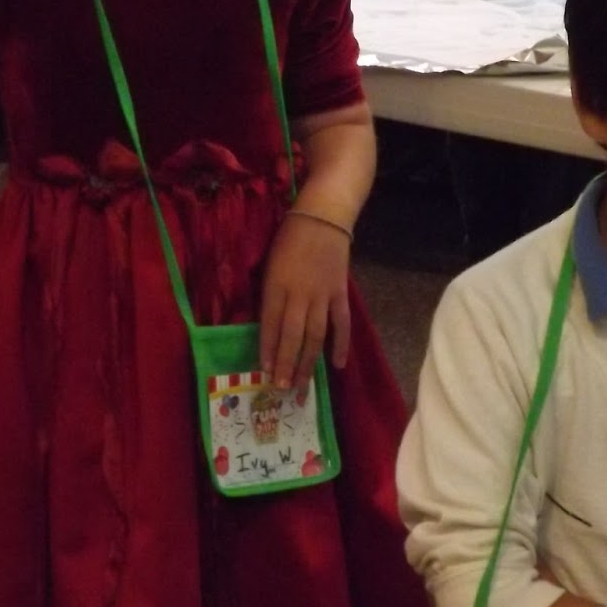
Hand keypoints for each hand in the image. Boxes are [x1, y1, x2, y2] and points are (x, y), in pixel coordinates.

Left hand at [258, 211, 350, 393]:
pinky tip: (338, 365)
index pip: (271, 323)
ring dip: (309, 362)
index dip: (268, 348)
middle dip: (286, 364)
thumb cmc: (289, 239)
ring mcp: (322, 295)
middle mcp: (299, 294)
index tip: (264, 371)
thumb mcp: (269, 264)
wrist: (323, 218)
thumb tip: (268, 327)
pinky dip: (341, 345)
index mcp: (277, 284)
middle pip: (293, 335)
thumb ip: (268, 294)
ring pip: (315, 335)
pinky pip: (342, 324)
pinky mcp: (340, 294)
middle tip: (281, 388)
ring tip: (303, 385)